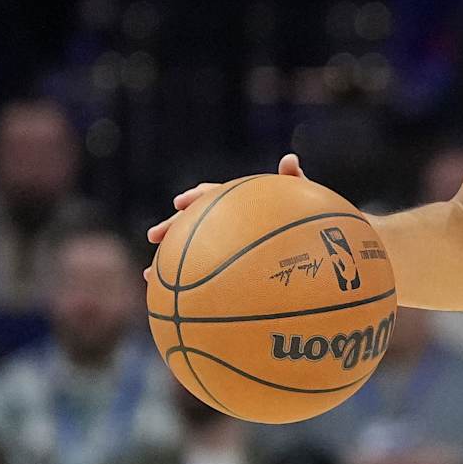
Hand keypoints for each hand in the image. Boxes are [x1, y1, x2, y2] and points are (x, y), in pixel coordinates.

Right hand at [143, 154, 306, 278]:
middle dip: (172, 227)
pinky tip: (173, 304)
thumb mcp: (304, 201)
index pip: (213, 194)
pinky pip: (203, 277)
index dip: (197, 197)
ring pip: (191, 252)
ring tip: (150, 275)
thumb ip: (296, 182)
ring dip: (169, 261)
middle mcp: (227, 222)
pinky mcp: (227, 268)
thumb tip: (290, 159)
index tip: (181, 203)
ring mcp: (224, 245)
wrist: (312, 248)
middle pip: (193, 222)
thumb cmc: (308, 221)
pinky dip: (187, 287)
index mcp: (240, 203)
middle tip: (154, 236)